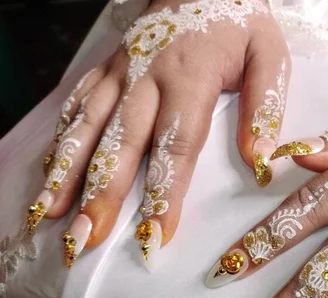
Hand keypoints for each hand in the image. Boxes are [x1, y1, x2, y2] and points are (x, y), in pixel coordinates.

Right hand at [26, 0, 289, 269]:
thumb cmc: (240, 18)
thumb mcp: (269, 53)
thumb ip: (265, 105)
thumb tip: (260, 161)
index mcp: (189, 77)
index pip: (176, 146)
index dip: (164, 194)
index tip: (154, 236)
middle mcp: (146, 77)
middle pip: (120, 144)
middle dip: (102, 195)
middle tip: (86, 238)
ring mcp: (120, 72)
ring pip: (87, 127)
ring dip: (67, 174)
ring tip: (49, 215)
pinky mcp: (108, 67)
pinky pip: (78, 103)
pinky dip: (61, 138)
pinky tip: (49, 170)